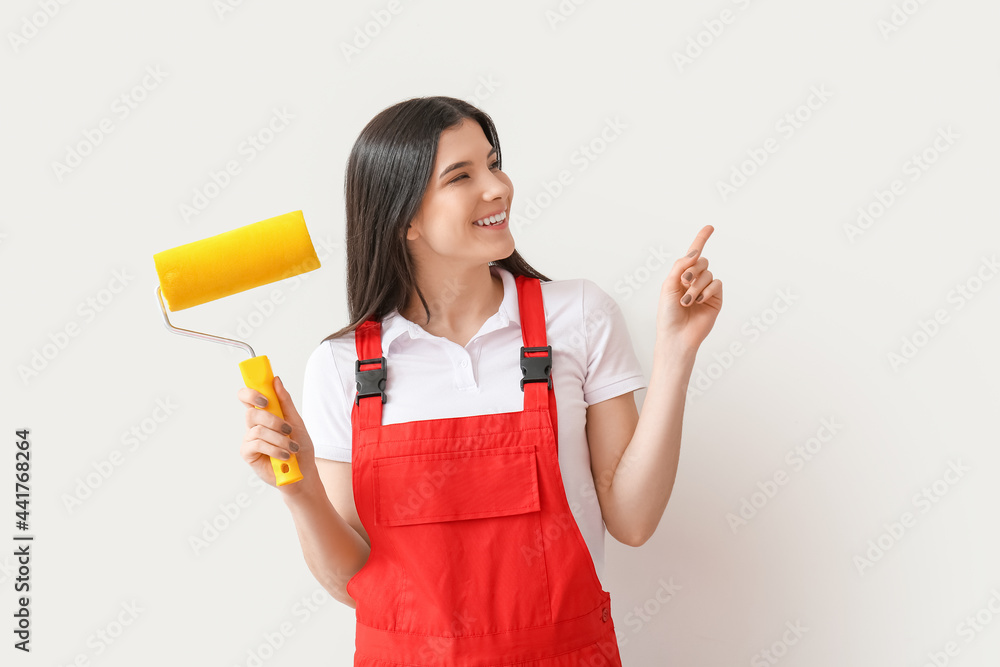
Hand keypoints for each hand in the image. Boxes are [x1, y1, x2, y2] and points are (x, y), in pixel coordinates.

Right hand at [237, 376, 319, 494]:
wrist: (303, 472)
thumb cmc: (300, 448)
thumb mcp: (296, 422)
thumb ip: (285, 402)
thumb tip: (276, 380)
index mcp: (264, 414)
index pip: (248, 397)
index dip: (251, 393)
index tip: (265, 398)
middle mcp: (254, 425)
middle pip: (252, 412)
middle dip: (273, 420)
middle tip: (288, 428)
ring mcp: (250, 439)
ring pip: (258, 430)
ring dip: (279, 439)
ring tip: (291, 447)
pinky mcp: (248, 454)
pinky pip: (257, 445)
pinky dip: (274, 449)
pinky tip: (284, 455)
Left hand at [657, 225, 722, 350]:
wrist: (677, 335)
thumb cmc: (668, 313)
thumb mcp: (668, 285)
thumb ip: (680, 266)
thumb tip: (695, 252)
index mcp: (681, 276)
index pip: (693, 255)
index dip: (701, 239)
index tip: (710, 227)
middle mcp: (694, 280)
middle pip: (701, 261)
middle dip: (692, 269)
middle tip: (684, 281)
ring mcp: (706, 290)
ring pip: (708, 273)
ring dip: (696, 285)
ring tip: (687, 301)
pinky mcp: (716, 299)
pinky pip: (716, 284)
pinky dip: (707, 290)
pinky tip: (699, 301)